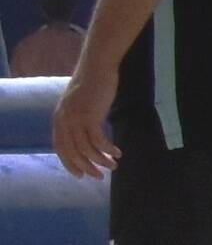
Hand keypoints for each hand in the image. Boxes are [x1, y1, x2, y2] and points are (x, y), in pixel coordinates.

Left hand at [45, 63, 116, 177]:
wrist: (96, 67)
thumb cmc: (91, 84)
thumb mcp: (78, 104)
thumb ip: (77, 118)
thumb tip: (83, 133)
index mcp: (59, 118)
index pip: (60, 147)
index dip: (70, 163)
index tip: (81, 175)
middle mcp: (65, 120)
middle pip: (73, 152)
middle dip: (86, 167)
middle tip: (99, 176)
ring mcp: (77, 118)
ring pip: (86, 149)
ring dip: (101, 161)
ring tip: (114, 166)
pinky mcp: (90, 116)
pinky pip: (99, 141)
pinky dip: (108, 150)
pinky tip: (118, 153)